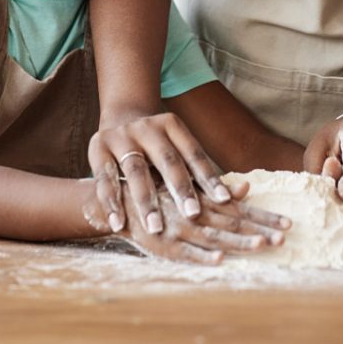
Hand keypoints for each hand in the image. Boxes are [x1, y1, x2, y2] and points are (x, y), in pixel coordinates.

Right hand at [83, 180, 290, 263]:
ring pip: (214, 237)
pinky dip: (201, 256)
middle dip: (259, 231)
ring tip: (262, 245)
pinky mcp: (162, 246)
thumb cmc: (159, 194)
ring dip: (238, 242)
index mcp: (204, 200)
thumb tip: (247, 188)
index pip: (241, 210)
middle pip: (233, 224)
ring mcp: (179, 229)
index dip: (265, 217)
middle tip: (284, 237)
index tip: (289, 223)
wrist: (117, 201)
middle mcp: (195, 212)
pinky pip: (185, 253)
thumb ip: (217, 191)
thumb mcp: (189, 189)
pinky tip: (219, 259)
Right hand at [88, 111, 233, 235]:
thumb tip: (245, 191)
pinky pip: (104, 178)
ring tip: (155, 229)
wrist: (118, 115)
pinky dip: (111, 201)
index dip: (208, 176)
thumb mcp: (179, 150)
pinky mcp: (97, 148)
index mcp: (172, 125)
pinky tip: (118, 223)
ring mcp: (121, 136)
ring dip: (145, 200)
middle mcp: (147, 128)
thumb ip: (204, 172)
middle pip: (167, 160)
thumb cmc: (158, 145)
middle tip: (193, 216)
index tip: (224, 200)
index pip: (194, 152)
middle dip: (180, 189)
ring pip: (135, 170)